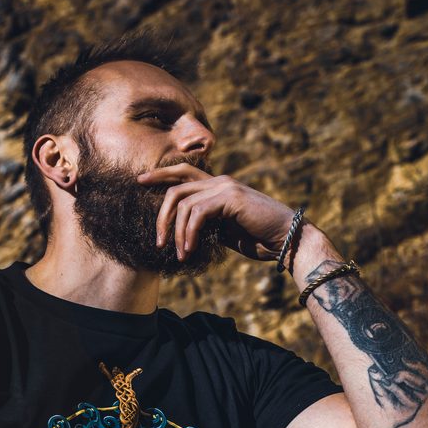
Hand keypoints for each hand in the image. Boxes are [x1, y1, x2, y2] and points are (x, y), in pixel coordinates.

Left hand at [136, 162, 294, 261]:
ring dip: (178, 233)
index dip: (160, 174)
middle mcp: (220, 182)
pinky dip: (189, 234)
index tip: (140, 181)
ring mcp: (225, 187)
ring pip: (184, 204)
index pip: (183, 173)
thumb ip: (206, 225)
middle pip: (176, 187)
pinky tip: (190, 251)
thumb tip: (184, 233)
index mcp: (218, 187)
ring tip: (180, 254)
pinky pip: (197, 214)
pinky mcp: (230, 198)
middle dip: (161, 214)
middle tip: (158, 240)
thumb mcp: (225, 232)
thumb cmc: (259, 239)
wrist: (287, 240)